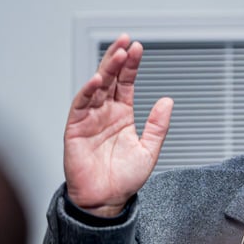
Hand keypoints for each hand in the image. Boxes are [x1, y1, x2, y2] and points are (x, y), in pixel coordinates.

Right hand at [64, 34, 173, 216]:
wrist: (106, 201)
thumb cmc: (123, 179)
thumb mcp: (149, 150)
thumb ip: (158, 125)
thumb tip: (167, 101)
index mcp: (121, 115)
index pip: (125, 83)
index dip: (131, 66)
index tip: (138, 48)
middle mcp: (104, 113)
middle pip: (110, 79)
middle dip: (117, 59)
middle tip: (126, 41)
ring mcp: (89, 119)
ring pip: (96, 88)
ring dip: (105, 70)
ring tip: (116, 54)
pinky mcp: (75, 129)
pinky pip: (80, 106)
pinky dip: (87, 92)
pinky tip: (97, 80)